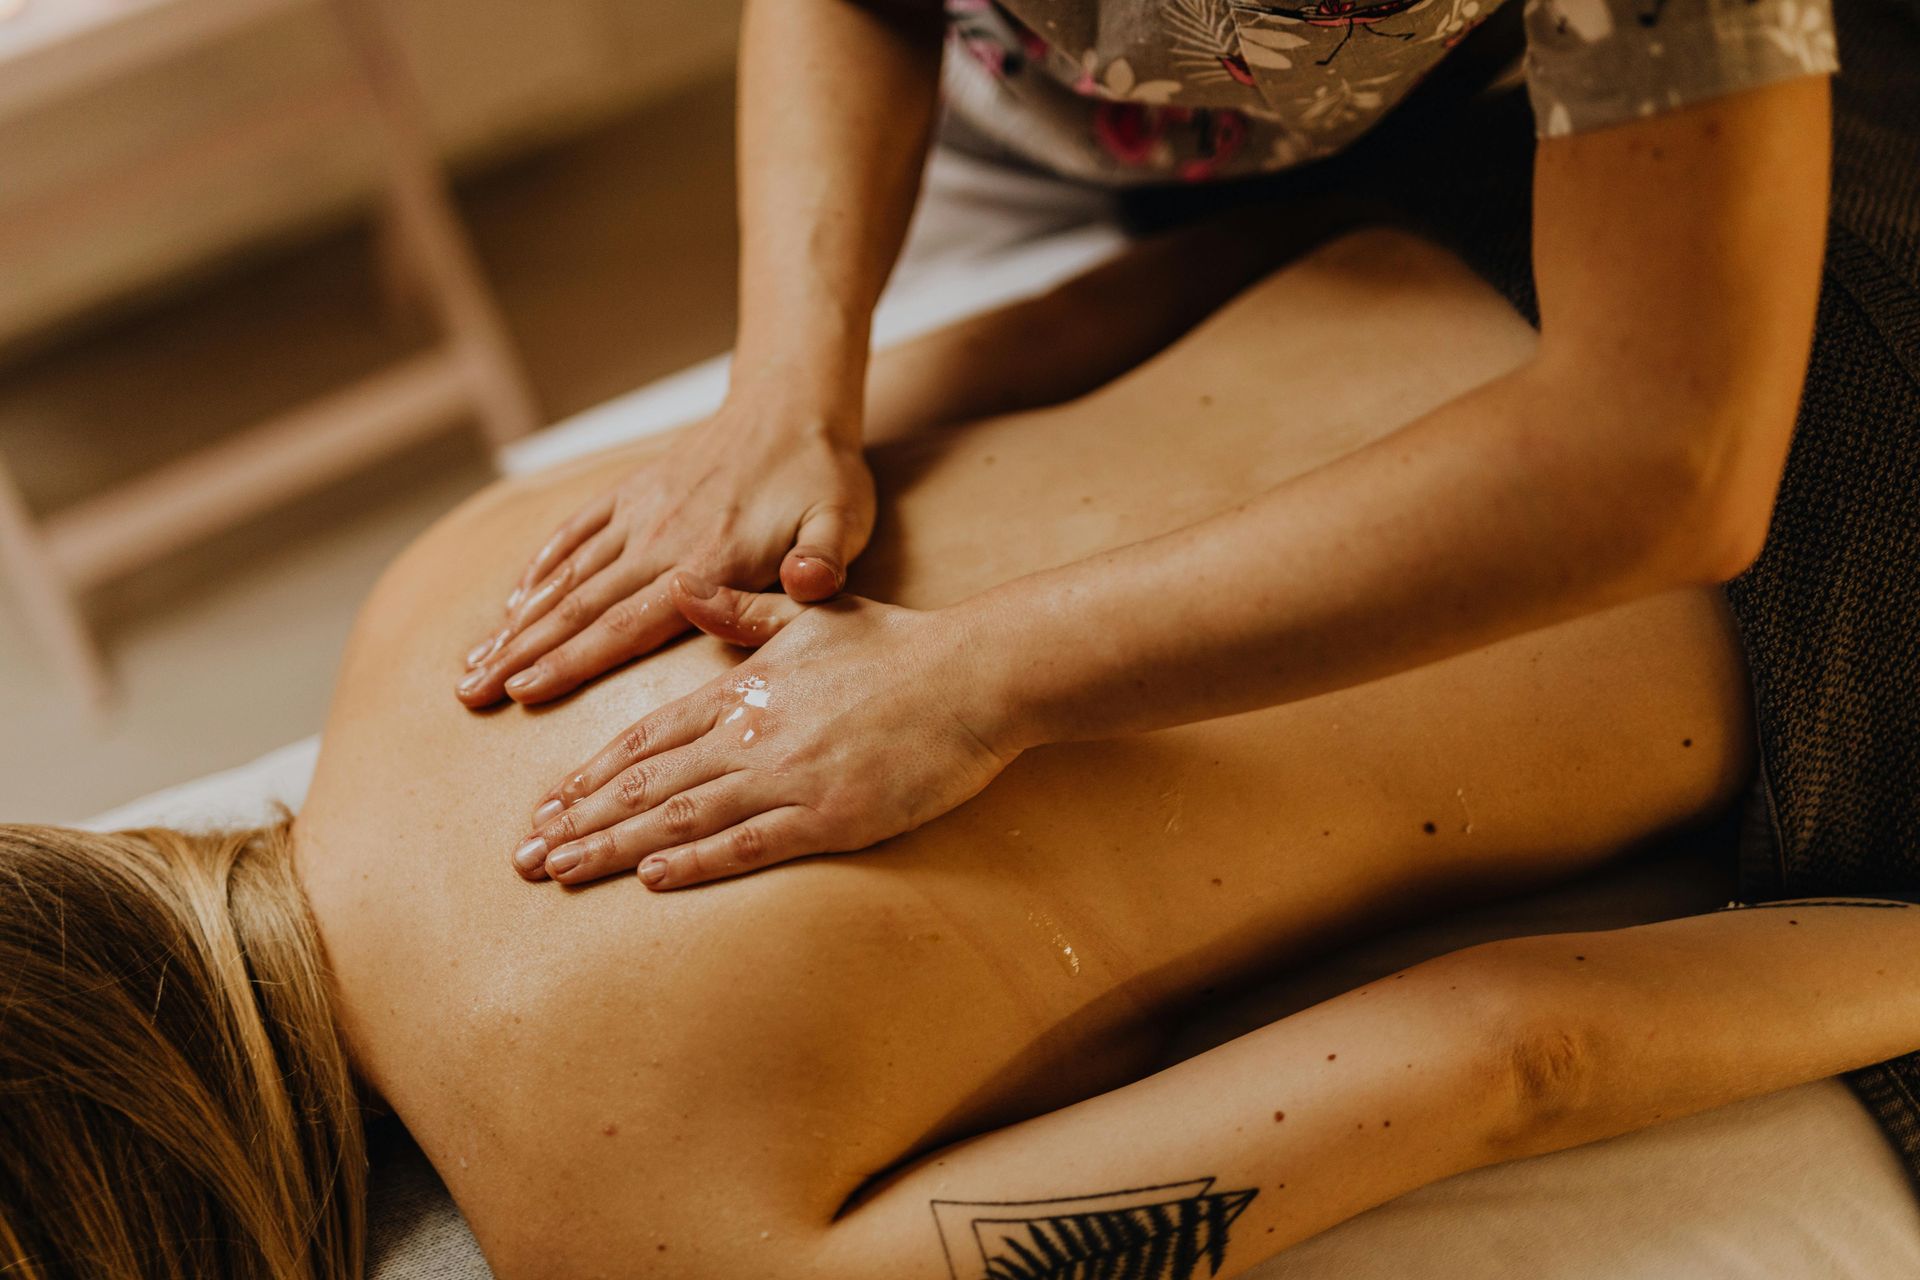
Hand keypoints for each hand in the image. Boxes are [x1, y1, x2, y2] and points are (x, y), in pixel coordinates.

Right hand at [456, 380, 875, 706]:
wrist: (792, 403)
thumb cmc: (822, 476)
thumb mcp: (842, 521)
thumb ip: (823, 560)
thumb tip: (810, 584)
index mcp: (707, 562)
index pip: (625, 624)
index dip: (571, 661)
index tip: (520, 691)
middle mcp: (660, 539)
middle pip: (577, 608)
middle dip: (520, 654)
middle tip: (466, 693)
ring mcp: (640, 513)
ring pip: (566, 575)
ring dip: (516, 621)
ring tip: (471, 660)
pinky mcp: (633, 491)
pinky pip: (576, 532)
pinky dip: (540, 567)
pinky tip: (513, 600)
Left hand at [510, 575, 1016, 888]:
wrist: (973, 676)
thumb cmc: (897, 646)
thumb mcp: (810, 616)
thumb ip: (739, 610)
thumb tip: (682, 586)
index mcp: (744, 690)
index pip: (648, 738)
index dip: (593, 774)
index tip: (547, 803)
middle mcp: (753, 734)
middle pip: (648, 784)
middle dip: (581, 821)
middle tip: (525, 857)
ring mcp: (789, 777)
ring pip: (683, 817)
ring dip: (616, 847)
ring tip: (563, 871)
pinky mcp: (830, 816)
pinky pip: (749, 844)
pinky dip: (696, 862)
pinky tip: (652, 878)